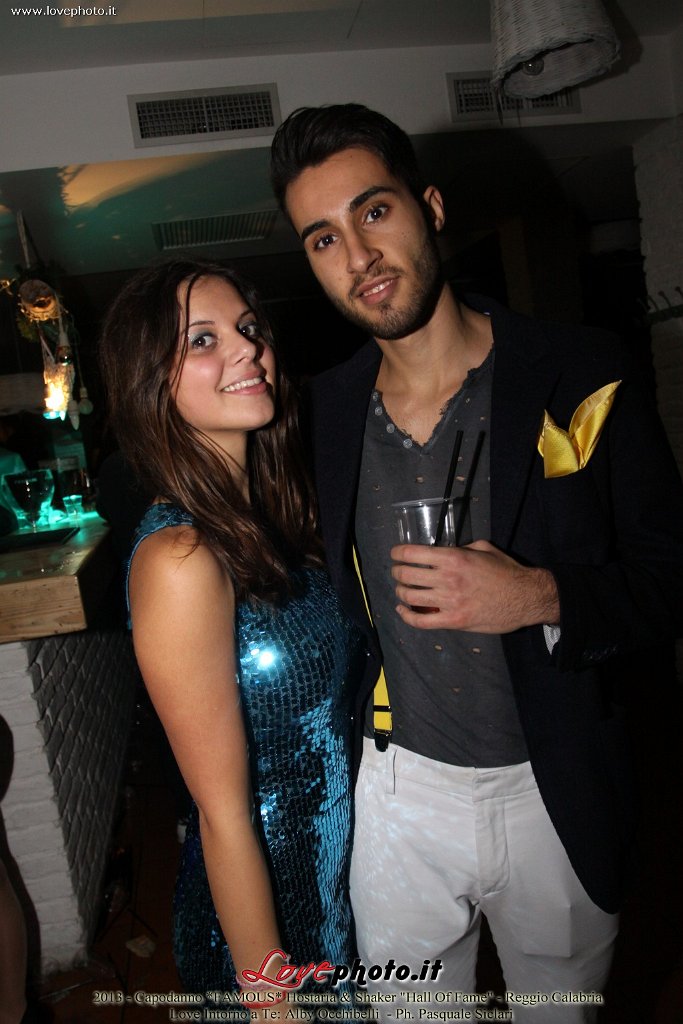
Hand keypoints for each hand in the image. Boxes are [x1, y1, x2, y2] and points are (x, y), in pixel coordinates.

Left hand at [391, 540, 559, 632]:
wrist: (525, 597)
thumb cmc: (506, 571)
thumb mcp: (483, 549)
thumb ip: (460, 548)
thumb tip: (443, 551)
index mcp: (454, 558)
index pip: (412, 553)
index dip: (398, 553)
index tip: (396, 554)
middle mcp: (448, 578)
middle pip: (406, 575)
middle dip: (397, 572)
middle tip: (398, 572)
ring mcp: (449, 602)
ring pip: (410, 597)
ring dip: (401, 592)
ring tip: (402, 590)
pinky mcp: (454, 621)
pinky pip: (421, 621)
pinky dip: (406, 616)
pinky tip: (403, 610)